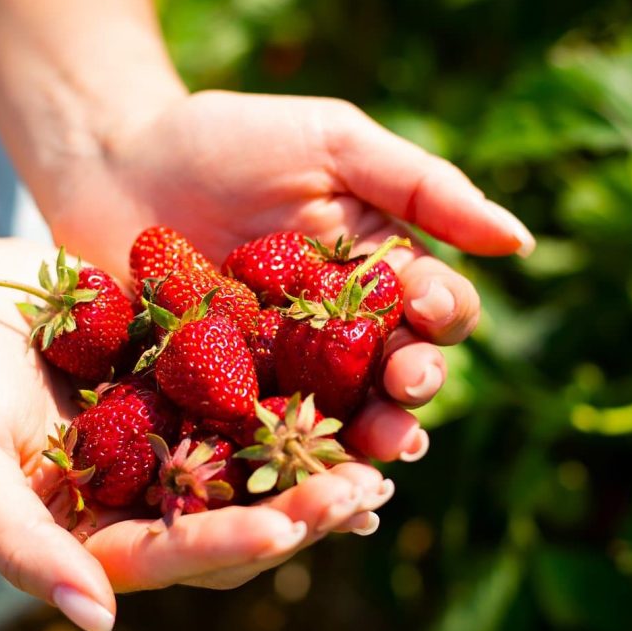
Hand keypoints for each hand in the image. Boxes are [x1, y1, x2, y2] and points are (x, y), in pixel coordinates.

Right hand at [0, 230, 390, 630]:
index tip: (283, 529)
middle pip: (236, 523)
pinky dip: (310, 400)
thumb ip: (19, 545)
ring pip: (264, 470)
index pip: (172, 555)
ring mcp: (182, 442)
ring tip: (382, 452)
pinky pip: (263, 399)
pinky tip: (361, 383)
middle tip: (361, 493)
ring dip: (321, 467)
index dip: (227, 545)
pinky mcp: (203, 385)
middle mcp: (152, 497)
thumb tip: (100, 626)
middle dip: (300, 514)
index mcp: (101, 533)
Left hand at [33, 90, 535, 460]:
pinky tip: (297, 491)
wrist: (112, 160)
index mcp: (378, 274)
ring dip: (359, 445)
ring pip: (336, 421)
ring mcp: (279, 374)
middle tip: (400, 404)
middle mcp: (339, 335)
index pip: (432, 310)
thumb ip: (423, 187)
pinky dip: (280, 466)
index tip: (427, 322)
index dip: (440, 323)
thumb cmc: (226, 139)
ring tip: (366, 464)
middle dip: (406, 396)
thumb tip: (520, 241)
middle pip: (391, 379)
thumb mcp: (333, 142)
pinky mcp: (219, 402)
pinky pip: (259, 439)